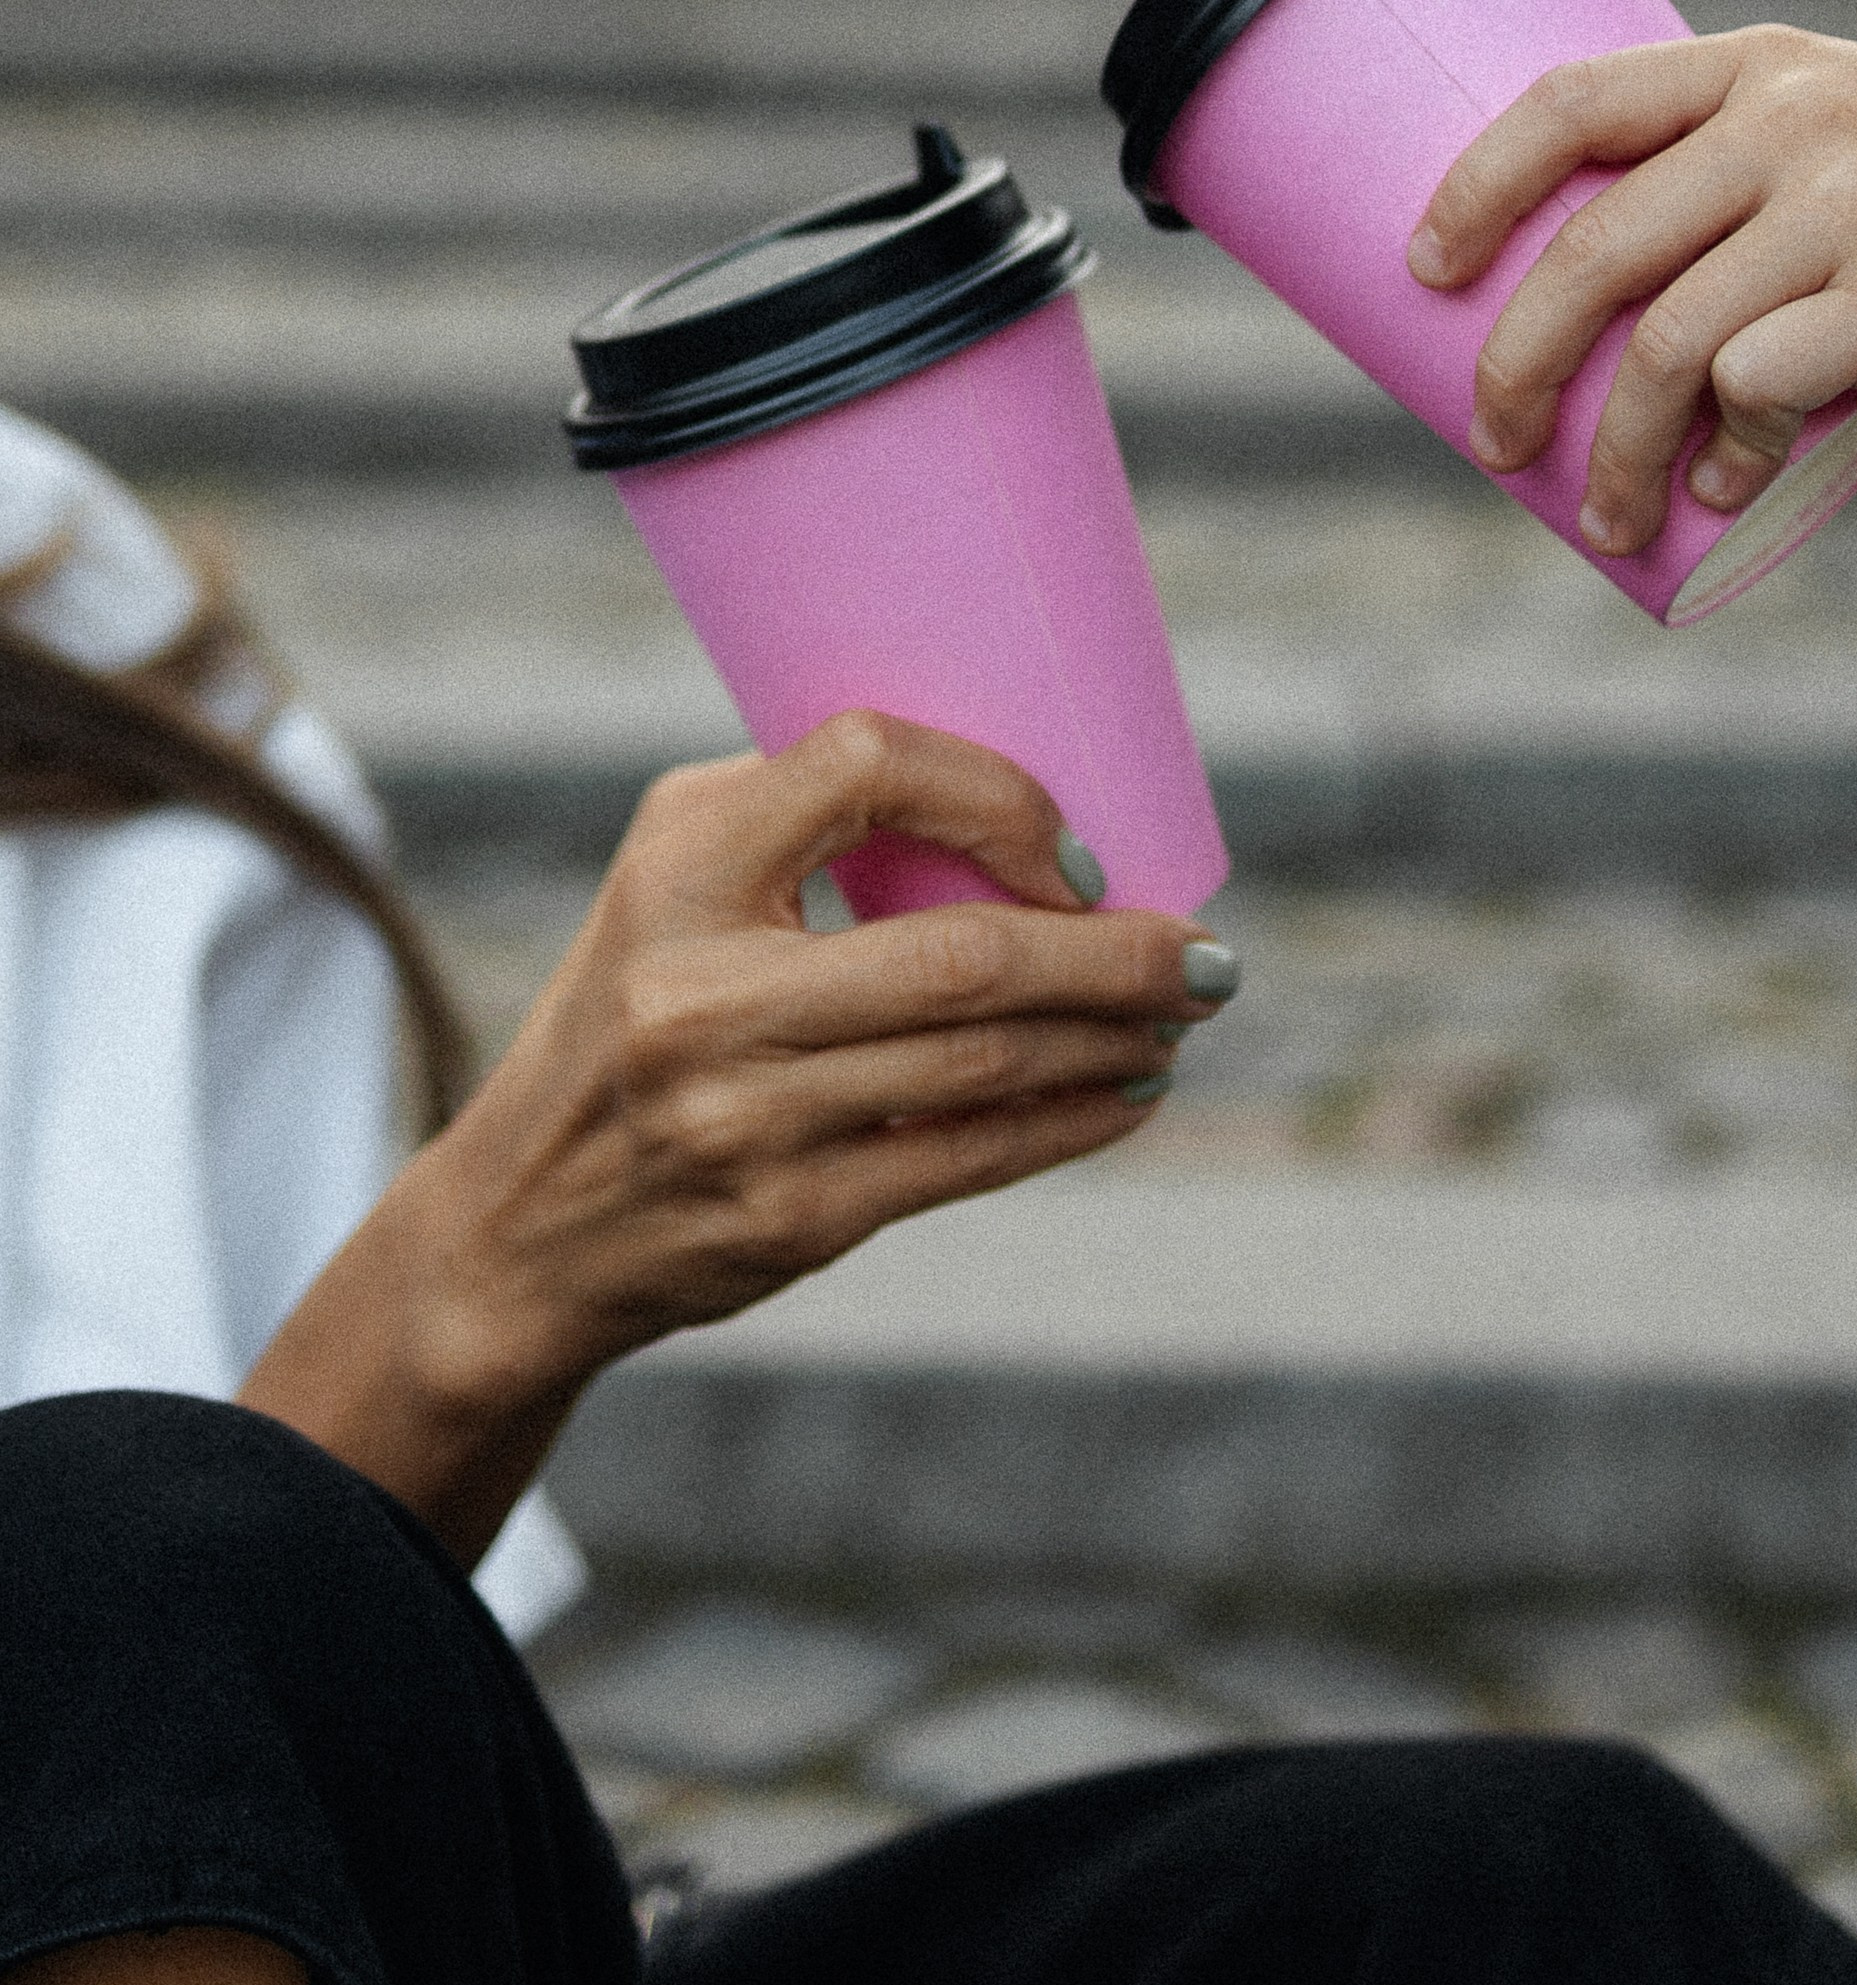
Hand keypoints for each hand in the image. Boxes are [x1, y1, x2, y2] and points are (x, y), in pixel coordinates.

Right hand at [241, 712, 1234, 1562]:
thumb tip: (1033, 818)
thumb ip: (812, 821)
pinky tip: (1126, 1093)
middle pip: (963, 957)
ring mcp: (745, 1117)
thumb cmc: (639, 1005)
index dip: (994, 795)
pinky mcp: (789, 1218)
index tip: (1077, 850)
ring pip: (986, 1067)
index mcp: (678, 865)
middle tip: (1208, 953)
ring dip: (1113, 1040)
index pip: (861, 764)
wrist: (521, 1220)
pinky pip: (968, 1159)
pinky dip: (1070, 1123)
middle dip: (1115, 956)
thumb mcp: (677, 876)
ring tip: (1181, 1015)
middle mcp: (702, 991)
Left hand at [1407, 29, 1856, 554]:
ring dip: (1615, 448)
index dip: (1476, 187)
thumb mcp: (1835, 122)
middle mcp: (1791, 122)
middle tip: (1494, 442)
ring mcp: (1852, 205)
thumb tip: (1571, 308)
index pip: (1569, 102)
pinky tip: (1722, 494)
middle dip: (1517, 363)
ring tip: (1603, 512)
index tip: (1427, 269)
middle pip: (1594, 248)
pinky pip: (1765, 388)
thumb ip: (1721, 177)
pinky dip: (1725, 458)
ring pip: (1670, 342)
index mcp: (1752, 66)